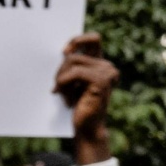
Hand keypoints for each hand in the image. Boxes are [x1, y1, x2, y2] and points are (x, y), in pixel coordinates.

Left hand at [52, 35, 119, 158]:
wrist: (86, 126)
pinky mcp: (102, 81)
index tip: (64, 52)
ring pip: (72, 62)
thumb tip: (65, 51)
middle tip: (58, 86)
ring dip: (61, 79)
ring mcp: (107, 73)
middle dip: (60, 70)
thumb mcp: (72, 80)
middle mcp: (107, 66)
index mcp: (101, 64)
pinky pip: (74, 73)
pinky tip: (66, 97)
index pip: (93, 38)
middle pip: (74, 55)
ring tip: (63, 93)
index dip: (77, 40)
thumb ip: (72, 65)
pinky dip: (63, 84)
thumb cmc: (77, 104)